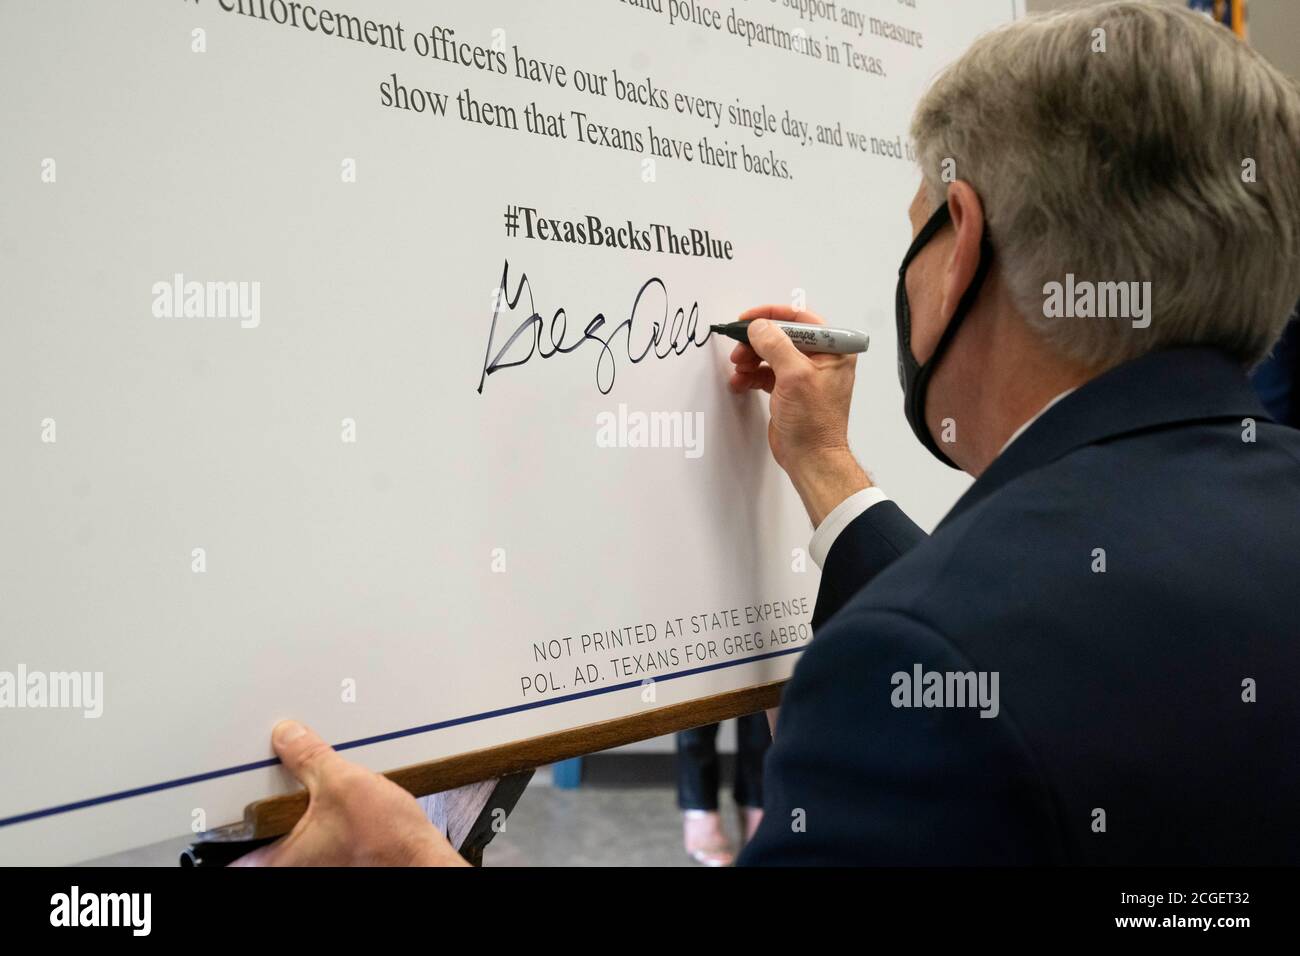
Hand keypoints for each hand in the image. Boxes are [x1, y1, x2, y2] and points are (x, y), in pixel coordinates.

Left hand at [230, 721, 466, 866]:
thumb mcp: (342, 783)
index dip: (217, 836)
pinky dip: (310, 820)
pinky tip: (324, 798)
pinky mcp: (339, 861)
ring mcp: (319, 866)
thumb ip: (309, 758)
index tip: (208, 816)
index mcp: (283, 859)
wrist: (422, 858)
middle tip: (256, 790)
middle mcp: (297, 868)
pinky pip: (311, 840)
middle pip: (257, 846)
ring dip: (287, 817)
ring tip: (294, 787)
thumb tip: (286, 737)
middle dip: (258, 817)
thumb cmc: (387, 840)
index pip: (232, 857)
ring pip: (286, 841)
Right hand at [727, 305, 870, 526]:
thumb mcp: (795, 376)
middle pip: (781, 336)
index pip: (801, 319)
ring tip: (738, 367)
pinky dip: (751, 375)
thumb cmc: (815, 423)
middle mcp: (820, 359)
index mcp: (833, 350)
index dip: (772, 316)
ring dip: (750, 358)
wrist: (811, 458)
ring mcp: (803, 375)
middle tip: (738, 347)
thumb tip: (758, 326)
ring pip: (770, 354)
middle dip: (756, 342)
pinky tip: (740, 381)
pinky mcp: (789, 390)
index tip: (748, 319)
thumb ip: (775, 345)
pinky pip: (766, 373)